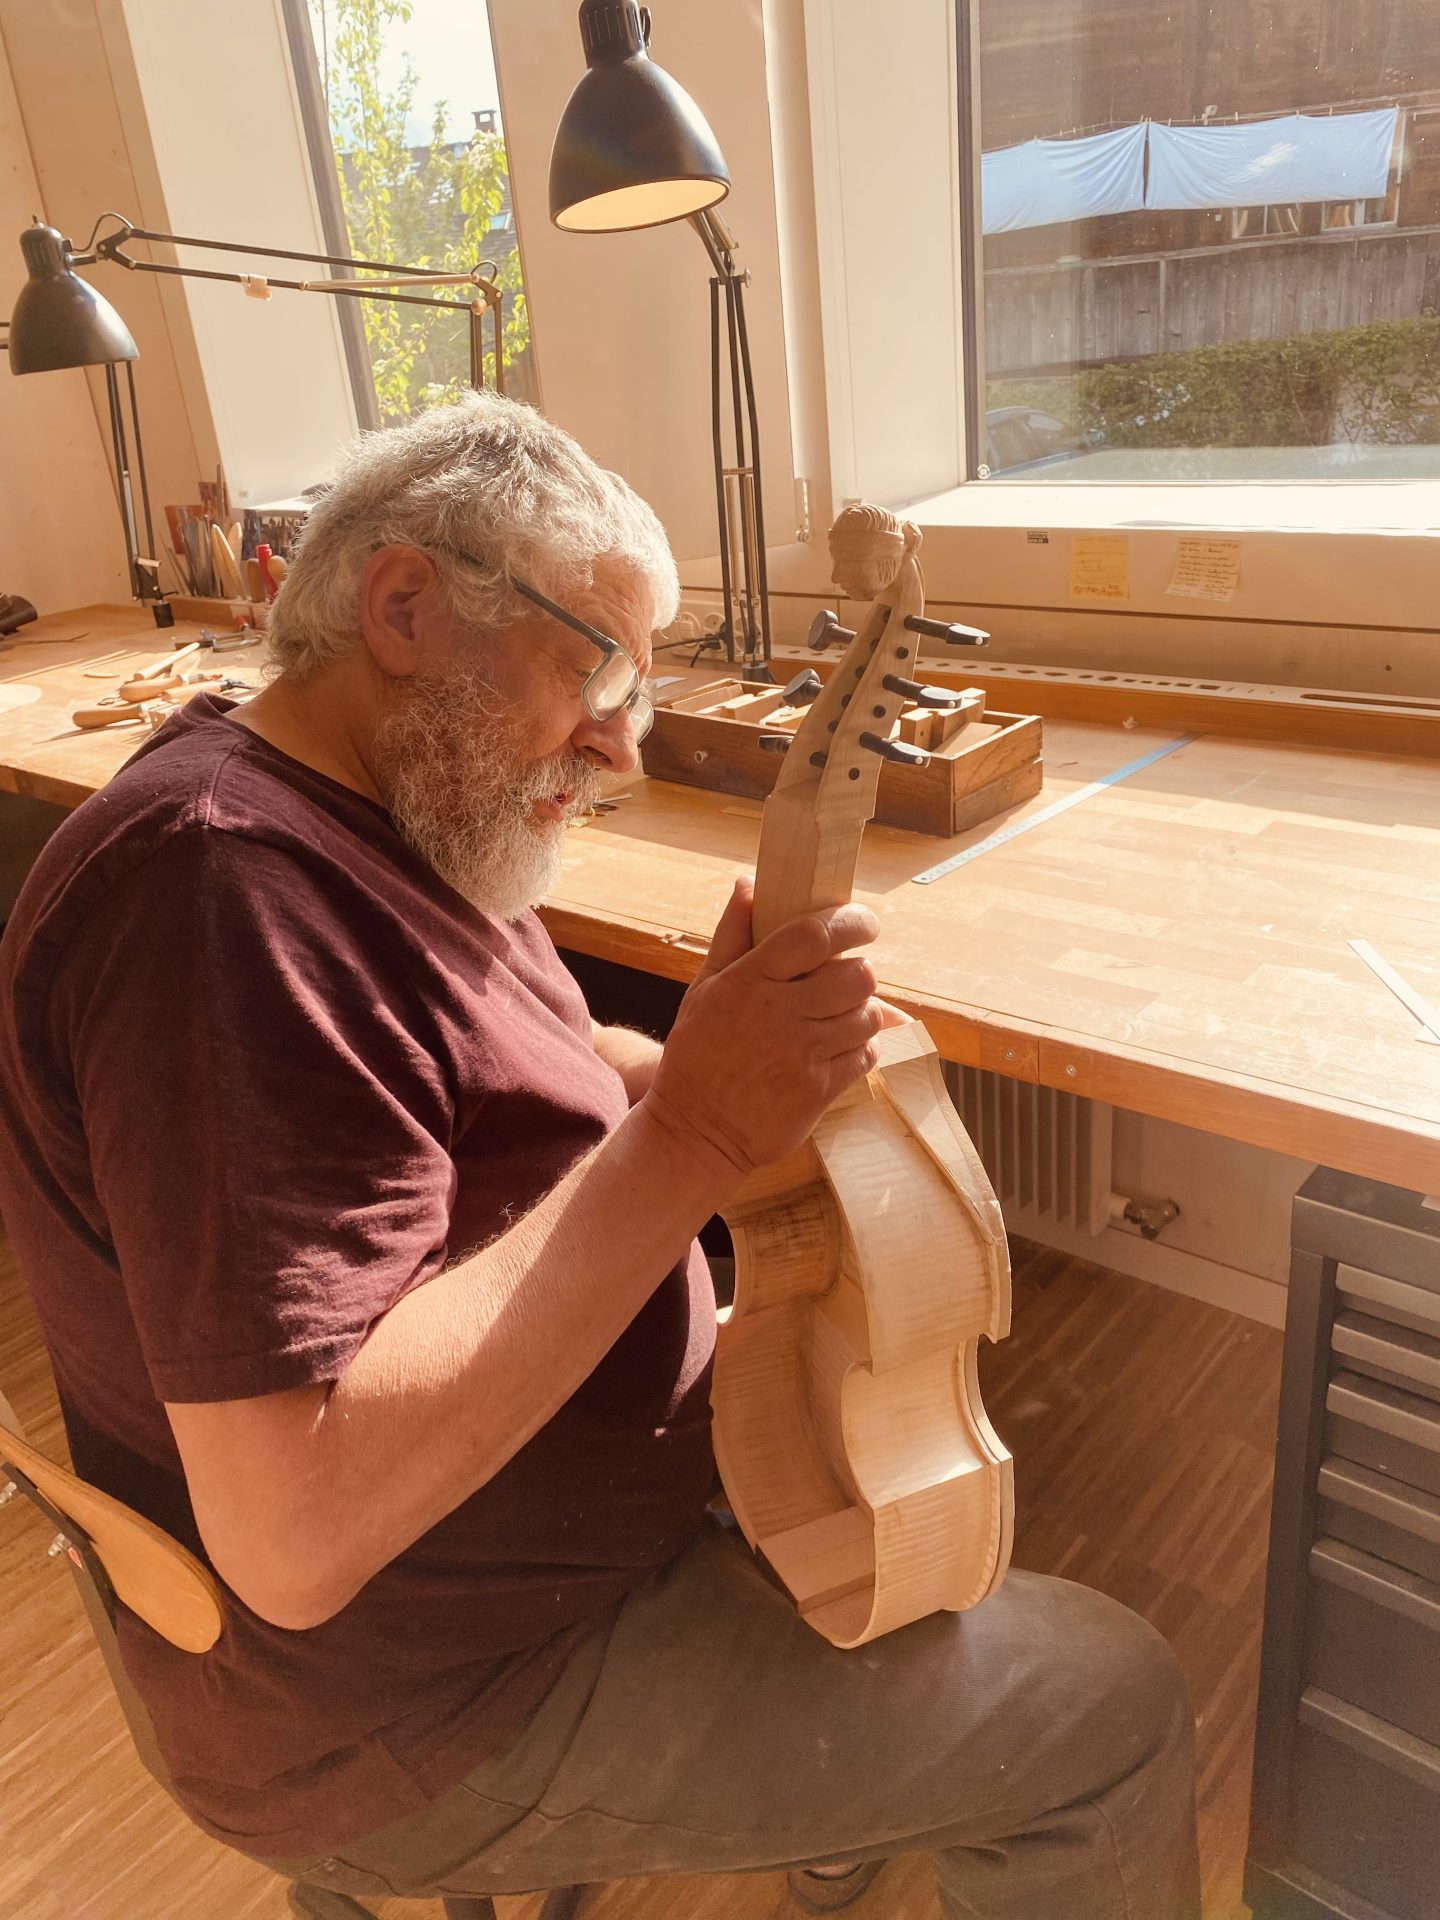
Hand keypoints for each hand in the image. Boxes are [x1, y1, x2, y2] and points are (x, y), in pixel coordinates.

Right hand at [643, 877, 897, 1177]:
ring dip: (862, 1012)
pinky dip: (861, 1048)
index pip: (815, 934)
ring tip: (839, 1016)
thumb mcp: (703, 990)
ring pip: (867, 1016)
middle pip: (855, 974)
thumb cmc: (697, 1055)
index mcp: (749, 981)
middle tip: (846, 977)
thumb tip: (748, 883)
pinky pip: (865, 1055)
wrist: (694, 1133)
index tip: (862, 922)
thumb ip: (731, 935)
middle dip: (860, 971)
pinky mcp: (818, 1090)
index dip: (850, 922)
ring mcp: (802, 1054)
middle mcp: (778, 1014)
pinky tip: (838, 1048)